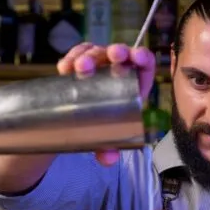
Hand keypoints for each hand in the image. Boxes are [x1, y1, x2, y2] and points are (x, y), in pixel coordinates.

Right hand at [57, 42, 156, 165]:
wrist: (77, 126)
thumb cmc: (101, 129)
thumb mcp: (106, 140)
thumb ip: (109, 148)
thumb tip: (109, 158)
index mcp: (133, 87)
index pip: (144, 66)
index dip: (143, 57)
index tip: (137, 56)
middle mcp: (117, 72)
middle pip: (119, 54)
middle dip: (115, 52)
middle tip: (110, 56)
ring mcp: (98, 65)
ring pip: (96, 51)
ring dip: (89, 55)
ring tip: (79, 68)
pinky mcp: (80, 63)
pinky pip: (77, 54)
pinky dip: (71, 58)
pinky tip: (65, 68)